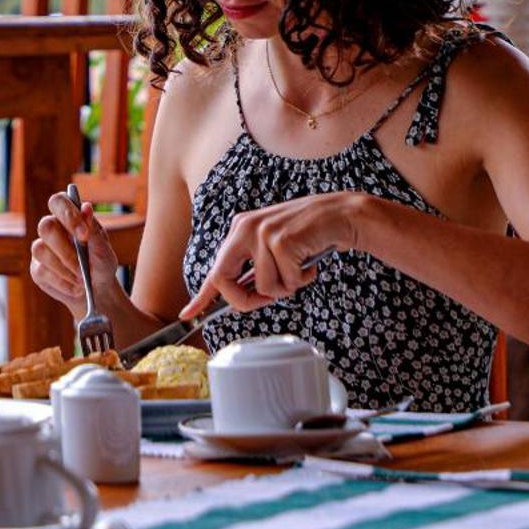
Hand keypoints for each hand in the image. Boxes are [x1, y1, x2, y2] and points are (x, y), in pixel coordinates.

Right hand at [29, 191, 121, 310]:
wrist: (97, 290)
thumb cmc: (101, 264)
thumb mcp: (103, 250)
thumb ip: (94, 230)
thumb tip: (86, 207)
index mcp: (69, 216)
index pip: (58, 202)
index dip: (68, 215)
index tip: (84, 234)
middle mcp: (52, 228)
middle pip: (45, 226)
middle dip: (65, 250)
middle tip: (83, 268)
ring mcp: (42, 248)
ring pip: (40, 250)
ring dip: (64, 269)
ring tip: (83, 280)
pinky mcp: (37, 269)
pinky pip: (42, 272)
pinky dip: (62, 283)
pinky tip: (75, 288)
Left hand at [178, 192, 362, 319]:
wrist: (341, 215)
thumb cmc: (310, 235)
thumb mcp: (274, 246)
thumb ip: (256, 267)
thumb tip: (243, 297)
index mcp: (240, 229)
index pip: (215, 268)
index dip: (201, 296)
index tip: (187, 314)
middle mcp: (244, 228)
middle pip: (224, 280)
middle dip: (245, 299)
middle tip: (269, 298)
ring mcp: (261, 233)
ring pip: (264, 287)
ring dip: (287, 286)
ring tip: (300, 266)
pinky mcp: (280, 241)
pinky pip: (287, 282)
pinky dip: (302, 278)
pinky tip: (310, 260)